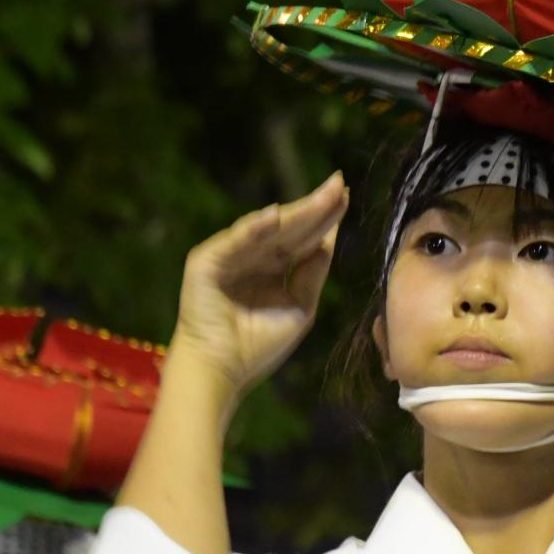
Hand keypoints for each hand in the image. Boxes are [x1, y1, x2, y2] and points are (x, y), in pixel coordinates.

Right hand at [170, 173, 348, 396]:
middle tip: (340, 184)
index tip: (347, 197)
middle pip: (290, 227)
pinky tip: (277, 215)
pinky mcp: (206, 261)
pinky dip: (253, 229)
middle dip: (316, 206)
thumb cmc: (257, 346)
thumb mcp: (299, 308)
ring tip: (323, 195)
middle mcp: (251, 256)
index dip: (325, 219)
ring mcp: (228, 255)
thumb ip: (312, 275)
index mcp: (273, 268)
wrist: (222, 369)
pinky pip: (235, 241)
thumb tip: (329, 243)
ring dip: (295, 211)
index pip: (303, 238)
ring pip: (268, 229)